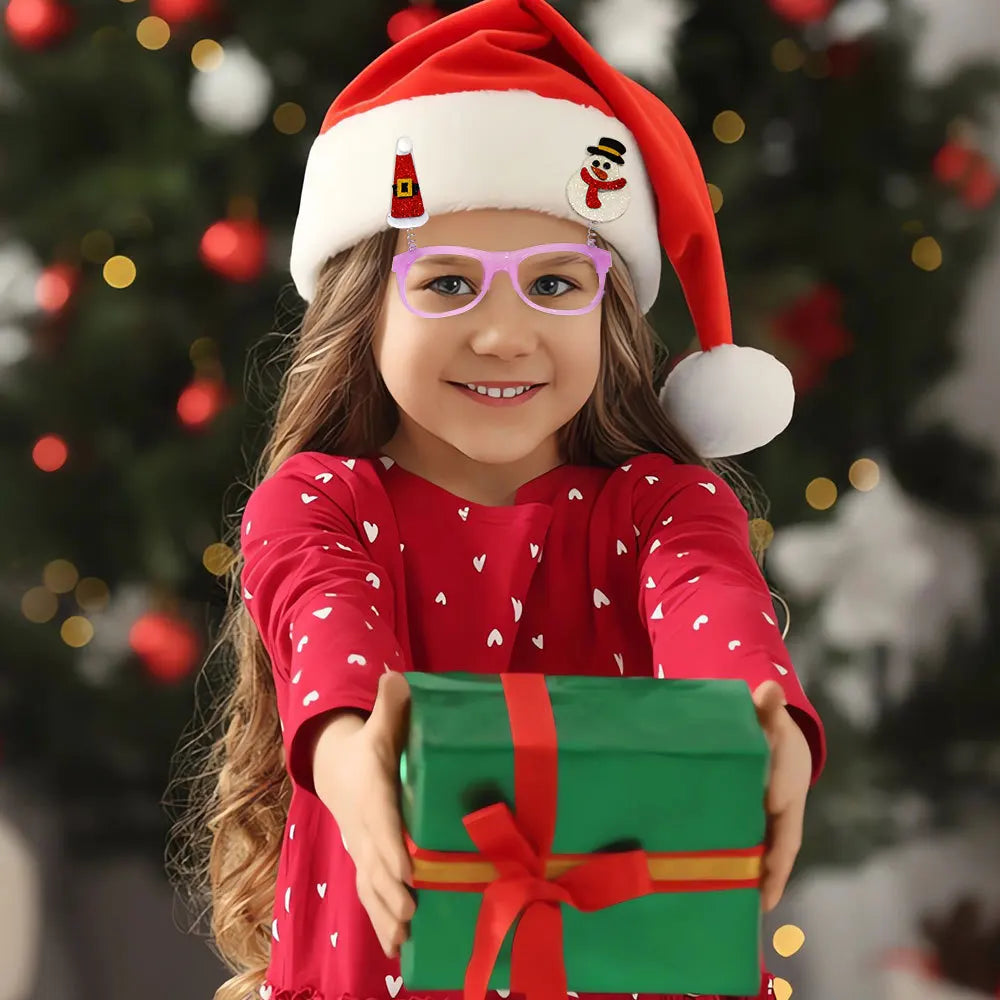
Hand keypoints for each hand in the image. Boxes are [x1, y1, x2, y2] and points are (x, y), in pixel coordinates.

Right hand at [316, 671, 415, 957]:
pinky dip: (381, 921)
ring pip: (370, 886)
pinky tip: (398, 947)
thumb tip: (396, 677)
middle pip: (375, 862)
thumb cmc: (369, 745)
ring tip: (403, 941)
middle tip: (412, 914)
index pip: (380, 821)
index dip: (391, 846)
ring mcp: (362, 847)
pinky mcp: (366, 862)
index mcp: (371, 791)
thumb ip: (389, 705)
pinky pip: (370, 895)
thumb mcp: (378, 723)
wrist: (338, 767)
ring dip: (385, 915)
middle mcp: (363, 825)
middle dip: (391, 891)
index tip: (407, 870)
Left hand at [752, 680, 811, 912]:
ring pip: (761, 858)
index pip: (787, 820)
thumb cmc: (767, 729)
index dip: (778, 836)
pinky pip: (744, 854)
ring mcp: (764, 825)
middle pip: (777, 850)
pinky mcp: (746, 828)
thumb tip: (771, 689)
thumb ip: (766, 707)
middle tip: (754, 902)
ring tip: (733, 908)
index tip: (768, 851)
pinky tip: (714, 891)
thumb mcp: (766, 717)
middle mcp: (780, 815)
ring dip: (750, 882)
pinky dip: (735, 873)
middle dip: (767, 875)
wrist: (771, 738)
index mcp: (788, 790)